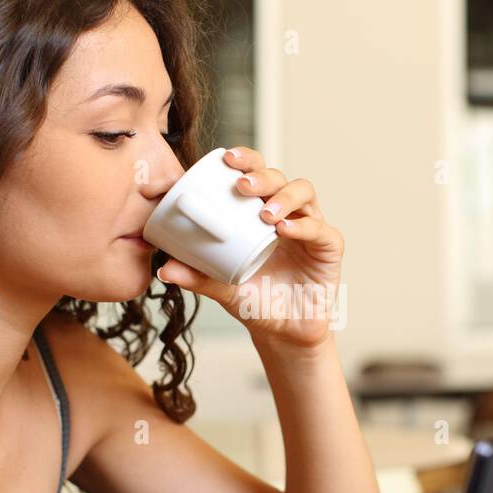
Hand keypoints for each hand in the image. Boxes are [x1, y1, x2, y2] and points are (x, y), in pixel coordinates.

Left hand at [154, 146, 343, 349]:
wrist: (283, 332)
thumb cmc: (254, 301)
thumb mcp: (221, 287)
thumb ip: (197, 276)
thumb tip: (163, 269)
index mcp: (260, 212)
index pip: (255, 173)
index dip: (245, 159)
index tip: (225, 159)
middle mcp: (287, 213)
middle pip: (279, 177)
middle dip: (261, 175)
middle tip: (241, 186)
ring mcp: (310, 228)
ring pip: (304, 193)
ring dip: (283, 197)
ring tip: (264, 214)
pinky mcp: (329, 248)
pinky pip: (321, 229)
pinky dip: (304, 226)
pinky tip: (285, 230)